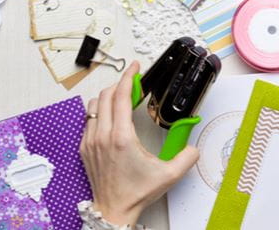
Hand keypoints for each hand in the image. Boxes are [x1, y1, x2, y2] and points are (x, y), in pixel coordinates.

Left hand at [80, 61, 198, 225]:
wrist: (114, 210)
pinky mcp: (85, 148)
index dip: (128, 76)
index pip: (121, 95)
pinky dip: (100, 113)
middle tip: (133, 84)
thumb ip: (187, 157)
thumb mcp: (169, 175)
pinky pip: (89, 121)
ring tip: (121, 100)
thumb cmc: (136, 193)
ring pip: (94, 106)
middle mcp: (102, 136)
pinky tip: (112, 119)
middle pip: (105, 95)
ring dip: (108, 98)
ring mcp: (90, 141)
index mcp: (121, 137)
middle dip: (119, 84)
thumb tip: (193, 147)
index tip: (135, 67)